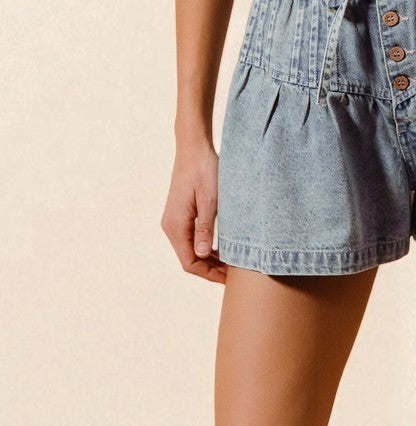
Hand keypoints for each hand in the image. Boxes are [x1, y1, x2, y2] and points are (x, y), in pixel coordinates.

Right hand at [161, 139, 227, 283]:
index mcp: (175, 225)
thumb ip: (205, 228)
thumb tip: (201, 254)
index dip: (208, 274)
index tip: (228, 279)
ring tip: (231, 262)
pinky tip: (221, 247)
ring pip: (190, 249)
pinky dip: (204, 246)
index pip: (189, 262)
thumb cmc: (204, 169)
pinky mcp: (180, 213)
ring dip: (208, 258)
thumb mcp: (209, 199)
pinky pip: (190, 237)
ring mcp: (174, 220)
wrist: (194, 146)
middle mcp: (171, 226)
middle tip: (234, 273)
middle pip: (189, 258)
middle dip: (210, 269)